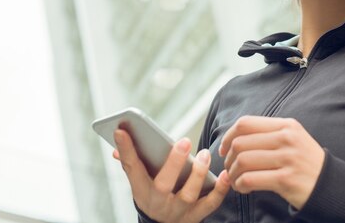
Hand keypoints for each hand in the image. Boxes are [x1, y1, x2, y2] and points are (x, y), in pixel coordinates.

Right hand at [114, 129, 230, 222]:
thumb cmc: (153, 194)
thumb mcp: (140, 181)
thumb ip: (132, 161)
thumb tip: (119, 137)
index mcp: (141, 191)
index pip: (131, 168)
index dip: (126, 149)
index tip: (120, 130)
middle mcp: (158, 203)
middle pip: (163, 184)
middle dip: (174, 162)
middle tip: (185, 140)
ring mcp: (177, 212)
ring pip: (188, 195)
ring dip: (198, 173)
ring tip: (204, 153)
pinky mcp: (196, 217)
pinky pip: (210, 204)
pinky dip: (220, 190)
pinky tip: (225, 174)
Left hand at [219, 116, 324, 209]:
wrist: (331, 185)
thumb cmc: (306, 162)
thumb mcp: (294, 138)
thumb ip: (269, 133)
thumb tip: (235, 137)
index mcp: (286, 125)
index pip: (246, 123)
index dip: (228, 136)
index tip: (224, 149)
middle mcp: (287, 138)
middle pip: (241, 142)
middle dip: (229, 158)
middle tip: (230, 169)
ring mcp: (287, 158)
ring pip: (243, 161)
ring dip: (233, 173)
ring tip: (236, 180)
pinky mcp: (285, 179)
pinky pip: (250, 179)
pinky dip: (240, 185)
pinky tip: (243, 188)